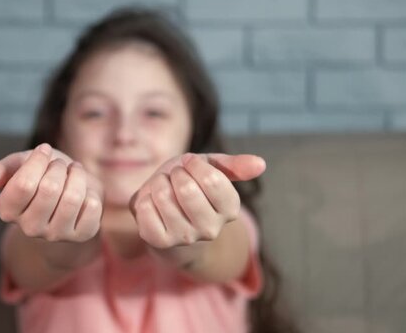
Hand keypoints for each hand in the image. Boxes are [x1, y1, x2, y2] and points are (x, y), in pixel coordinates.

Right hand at [0, 143, 103, 242]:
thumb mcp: (20, 166)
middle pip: (49, 189)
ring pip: (72, 198)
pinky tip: (85, 192)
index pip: (24, 184)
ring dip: (76, 176)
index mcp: (8, 210)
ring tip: (73, 173)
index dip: (38, 160)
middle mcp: (29, 227)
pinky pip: (92, 207)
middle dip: (58, 167)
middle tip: (59, 166)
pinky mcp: (82, 235)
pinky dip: (91, 191)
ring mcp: (56, 234)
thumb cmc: (43, 176)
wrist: (72, 196)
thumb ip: (0, 171)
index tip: (43, 150)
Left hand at [129, 153, 265, 248]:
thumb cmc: (191, 188)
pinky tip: (152, 205)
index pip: (211, 177)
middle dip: (175, 174)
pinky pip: (145, 209)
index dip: (193, 164)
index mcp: (230, 209)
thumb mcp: (212, 170)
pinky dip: (144, 199)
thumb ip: (234, 166)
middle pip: (186, 188)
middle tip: (175, 179)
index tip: (189, 165)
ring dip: (158, 184)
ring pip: (163, 195)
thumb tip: (261, 163)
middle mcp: (211, 229)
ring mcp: (185, 238)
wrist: (167, 219)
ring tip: (163, 190)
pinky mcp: (159, 243)